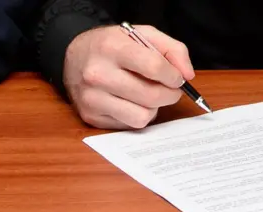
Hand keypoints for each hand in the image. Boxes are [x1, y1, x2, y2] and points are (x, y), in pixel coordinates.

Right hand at [63, 25, 194, 128]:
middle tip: (169, 89)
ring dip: (153, 108)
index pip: (154, 67)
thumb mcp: (143, 35)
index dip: (173, 76)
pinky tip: (131, 102)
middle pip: (151, 96)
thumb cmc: (114, 47)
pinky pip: (131, 125)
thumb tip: (187, 75)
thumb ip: (173, 49)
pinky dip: (138, 116)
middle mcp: (97, 73)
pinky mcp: (91, 116)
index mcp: (112, 47)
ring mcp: (92, 98)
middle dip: (170, 95)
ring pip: (143, 116)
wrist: (75, 57)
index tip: (177, 78)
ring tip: (147, 94)